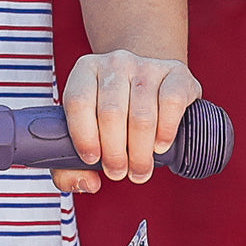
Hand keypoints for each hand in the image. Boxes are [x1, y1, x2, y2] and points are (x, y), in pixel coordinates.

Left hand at [55, 51, 200, 192]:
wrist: (151, 82)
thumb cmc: (113, 113)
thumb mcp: (86, 129)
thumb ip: (69, 165)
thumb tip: (88, 184)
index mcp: (86, 70)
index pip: (78, 102)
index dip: (84, 136)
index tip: (92, 160)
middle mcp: (115, 62)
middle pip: (111, 113)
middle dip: (115, 153)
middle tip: (118, 173)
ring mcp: (147, 65)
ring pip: (141, 115)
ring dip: (140, 152)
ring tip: (139, 170)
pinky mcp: (176, 73)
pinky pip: (171, 103)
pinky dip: (165, 131)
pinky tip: (160, 147)